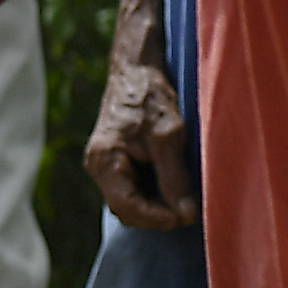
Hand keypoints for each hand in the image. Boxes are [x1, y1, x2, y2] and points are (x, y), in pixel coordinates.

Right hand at [82, 58, 196, 230]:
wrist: (137, 69)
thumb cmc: (150, 97)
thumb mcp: (169, 137)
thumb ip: (175, 178)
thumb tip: (186, 215)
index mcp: (104, 160)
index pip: (126, 206)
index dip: (156, 218)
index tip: (186, 217)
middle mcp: (98, 166)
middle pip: (126, 209)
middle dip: (157, 214)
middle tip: (189, 209)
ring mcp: (105, 165)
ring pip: (130, 202)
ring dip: (156, 205)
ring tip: (183, 197)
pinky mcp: (116, 162)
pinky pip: (133, 189)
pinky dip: (153, 194)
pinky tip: (172, 186)